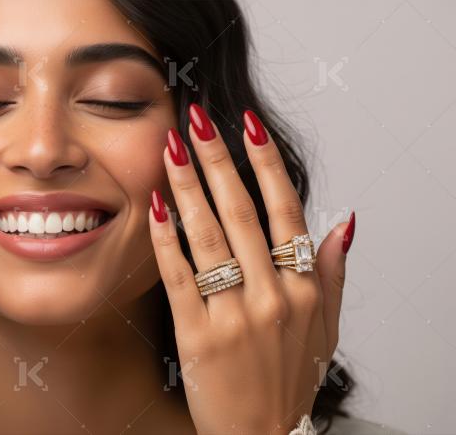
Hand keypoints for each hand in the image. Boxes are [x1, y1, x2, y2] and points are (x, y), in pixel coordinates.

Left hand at [149, 105, 353, 433]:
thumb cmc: (287, 379)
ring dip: (188, 186)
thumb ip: (333, 274)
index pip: (284, 210)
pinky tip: (154, 208)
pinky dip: (166, 241)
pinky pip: (178, 277)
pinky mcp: (198, 336)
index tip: (245, 125)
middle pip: (242, 212)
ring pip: (209, 237)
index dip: (264, 163)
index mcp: (303, 288)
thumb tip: (343, 221)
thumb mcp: (326, 329)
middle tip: (196, 119)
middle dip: (216, 159)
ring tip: (170, 148)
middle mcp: (272, 296)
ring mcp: (234, 316)